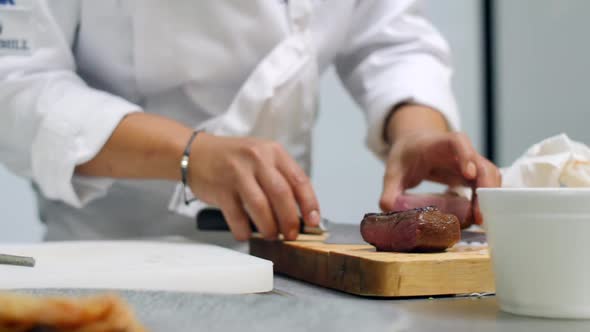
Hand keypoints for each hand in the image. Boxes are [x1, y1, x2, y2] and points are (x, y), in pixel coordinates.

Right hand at [188, 133, 320, 240]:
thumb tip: (301, 211)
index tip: (314, 221)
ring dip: (269, 227)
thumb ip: (280, 178)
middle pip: (281, 194)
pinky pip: (237, 217)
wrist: (195, 153)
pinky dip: (244, 231)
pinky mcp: (220, 189)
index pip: (299, 179)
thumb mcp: (261, 157)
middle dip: (290, 220)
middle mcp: (256, 159)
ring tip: (271, 235)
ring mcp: (237, 173)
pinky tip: (246, 234)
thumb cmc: (233, 159)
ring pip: (260, 207)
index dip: (309, 203)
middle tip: (292, 234)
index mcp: (273, 152)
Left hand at [379, 131, 500, 223]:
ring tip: (478, 219)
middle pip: (481, 163)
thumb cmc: (406, 155)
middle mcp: (461, 152)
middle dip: (485, 186)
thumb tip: (388, 209)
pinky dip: (486, 200)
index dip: (465, 156)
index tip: (469, 174)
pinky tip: (477, 217)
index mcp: (439, 144)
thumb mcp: (393, 171)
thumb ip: (389, 190)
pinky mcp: (473, 177)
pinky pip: (486, 186)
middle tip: (479, 212)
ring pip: (490, 176)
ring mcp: (470, 164)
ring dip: (489, 197)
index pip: (458, 142)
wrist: (414, 146)